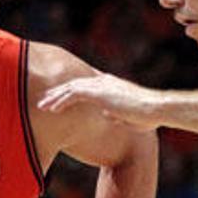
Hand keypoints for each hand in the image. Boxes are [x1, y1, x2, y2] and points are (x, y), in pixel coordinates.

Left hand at [38, 73, 160, 129]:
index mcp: (111, 84)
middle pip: (74, 84)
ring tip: (42, 105)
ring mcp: (100, 86)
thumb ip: (116, 113)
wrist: (155, 109)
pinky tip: (52, 109)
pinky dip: (61, 101)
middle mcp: (104, 81)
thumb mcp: (128, 115)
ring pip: (70, 88)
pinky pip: (73, 95)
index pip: (85, 85)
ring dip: (55, 97)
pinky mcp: (98, 93)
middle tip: (44, 99)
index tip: (59, 97)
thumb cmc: (147, 115)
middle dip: (58, 92)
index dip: (71, 91)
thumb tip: (107, 115)